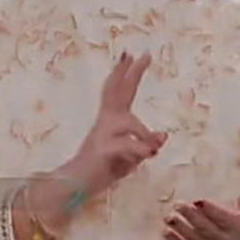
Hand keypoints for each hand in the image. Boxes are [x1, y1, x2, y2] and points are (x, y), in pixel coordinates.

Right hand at [61, 52, 165, 196]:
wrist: (75, 184)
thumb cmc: (104, 168)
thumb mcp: (132, 156)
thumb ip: (146, 144)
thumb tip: (164, 135)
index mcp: (110, 120)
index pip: (118, 91)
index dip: (124, 73)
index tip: (131, 54)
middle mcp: (105, 121)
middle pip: (117, 91)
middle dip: (131, 73)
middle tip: (144, 54)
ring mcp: (102, 133)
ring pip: (131, 123)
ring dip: (145, 136)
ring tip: (153, 149)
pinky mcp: (103, 149)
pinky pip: (129, 145)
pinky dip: (141, 149)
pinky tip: (148, 154)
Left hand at [162, 196, 239, 239]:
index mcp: (236, 228)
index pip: (221, 218)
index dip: (210, 210)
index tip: (199, 201)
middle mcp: (222, 239)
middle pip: (204, 227)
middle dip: (190, 216)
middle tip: (178, 204)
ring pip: (193, 237)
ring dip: (179, 227)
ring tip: (168, 217)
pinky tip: (165, 232)